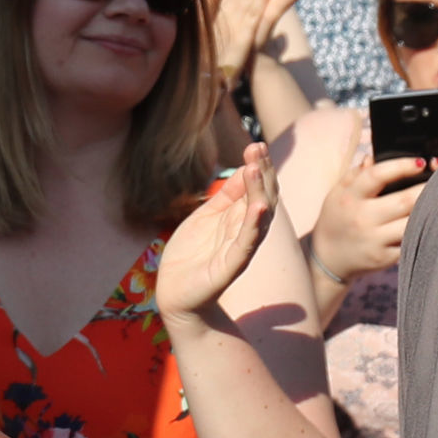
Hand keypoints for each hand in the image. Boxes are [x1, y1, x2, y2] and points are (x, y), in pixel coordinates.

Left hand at [157, 150, 274, 326]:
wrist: (175, 292)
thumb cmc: (192, 254)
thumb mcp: (206, 216)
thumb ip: (226, 196)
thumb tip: (246, 167)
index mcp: (237, 219)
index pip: (255, 188)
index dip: (258, 167)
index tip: (257, 144)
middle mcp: (244, 232)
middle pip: (262, 198)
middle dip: (261, 173)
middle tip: (257, 148)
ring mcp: (239, 249)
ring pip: (257, 218)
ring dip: (259, 193)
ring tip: (256, 170)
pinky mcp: (230, 266)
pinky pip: (246, 244)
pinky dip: (253, 225)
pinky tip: (258, 207)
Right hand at [311, 139, 426, 290]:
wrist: (327, 259)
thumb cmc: (336, 220)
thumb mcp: (337, 193)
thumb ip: (356, 174)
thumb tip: (375, 157)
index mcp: (349, 197)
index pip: (377, 176)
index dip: (401, 166)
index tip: (421, 161)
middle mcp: (362, 218)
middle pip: (404, 201)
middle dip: (428, 187)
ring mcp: (375, 240)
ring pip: (412, 223)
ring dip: (432, 209)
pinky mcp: (385, 258)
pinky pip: (410, 242)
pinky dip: (424, 230)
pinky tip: (434, 220)